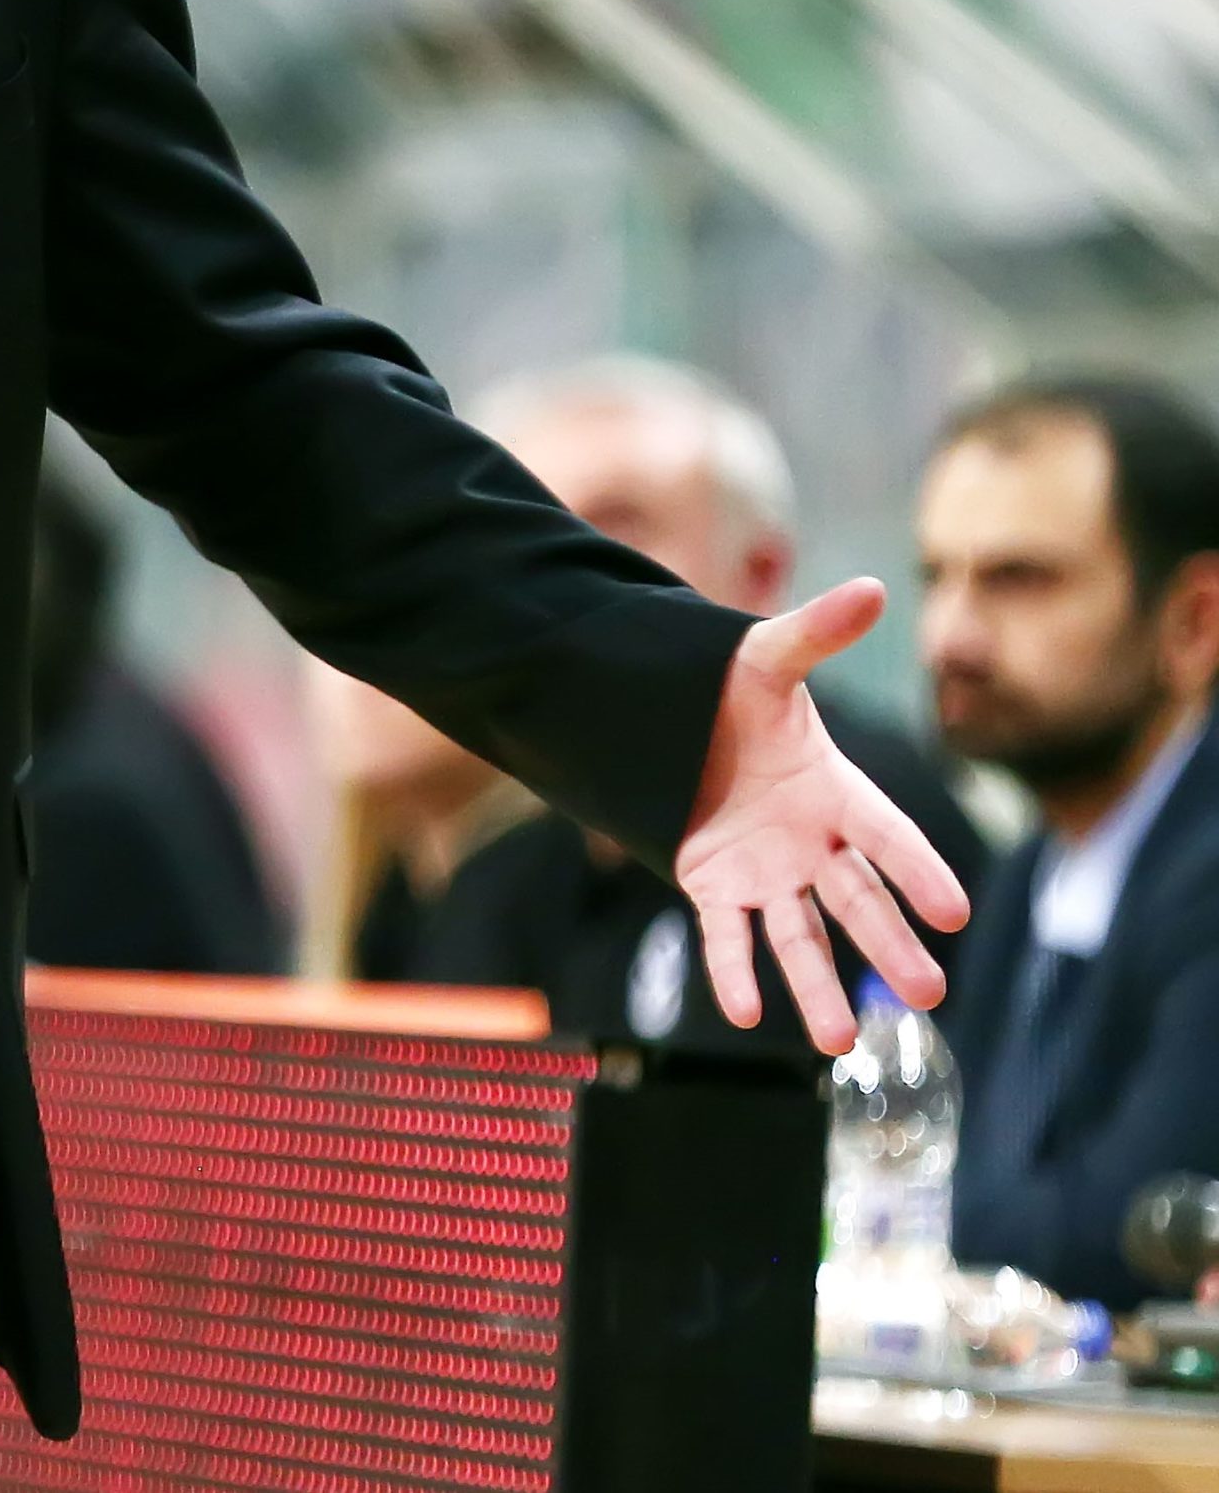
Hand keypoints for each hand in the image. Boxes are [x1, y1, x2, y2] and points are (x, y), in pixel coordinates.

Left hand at [674, 578, 971, 1052]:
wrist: (671, 719)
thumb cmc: (734, 691)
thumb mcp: (768, 658)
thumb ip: (816, 633)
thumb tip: (873, 587)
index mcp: (838, 791)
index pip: (889, 836)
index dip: (919, 871)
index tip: (956, 911)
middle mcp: (811, 842)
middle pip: (858, 901)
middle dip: (890, 946)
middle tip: (929, 995)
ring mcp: (766, 871)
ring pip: (799, 936)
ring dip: (819, 986)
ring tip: (840, 1041)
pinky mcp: (715, 886)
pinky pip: (727, 936)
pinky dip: (735, 973)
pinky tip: (746, 1011)